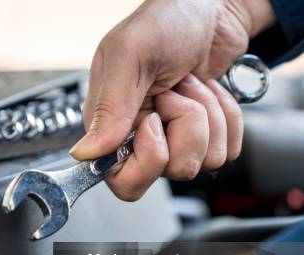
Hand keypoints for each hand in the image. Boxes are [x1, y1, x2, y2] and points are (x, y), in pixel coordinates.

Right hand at [70, 0, 274, 200]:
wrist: (213, 9)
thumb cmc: (167, 21)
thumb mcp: (132, 55)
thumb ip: (109, 107)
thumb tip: (86, 154)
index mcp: (109, 124)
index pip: (122, 179)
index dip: (146, 159)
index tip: (153, 122)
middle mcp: (138, 137)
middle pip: (167, 172)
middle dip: (185, 131)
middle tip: (174, 95)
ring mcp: (173, 139)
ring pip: (202, 162)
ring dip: (208, 116)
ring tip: (191, 84)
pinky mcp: (204, 135)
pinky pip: (225, 152)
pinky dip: (228, 117)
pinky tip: (209, 91)